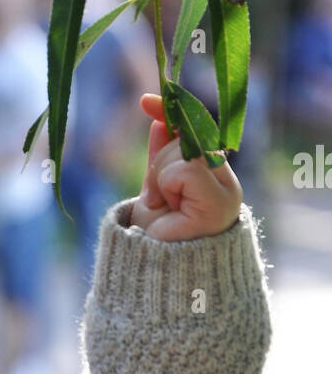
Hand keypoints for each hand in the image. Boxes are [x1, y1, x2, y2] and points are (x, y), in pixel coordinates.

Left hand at [129, 94, 242, 240]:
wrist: (152, 272)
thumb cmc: (155, 236)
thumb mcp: (155, 184)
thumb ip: (162, 154)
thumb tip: (159, 117)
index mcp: (214, 178)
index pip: (197, 132)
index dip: (174, 115)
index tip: (146, 100)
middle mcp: (226, 183)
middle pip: (189, 139)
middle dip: (161, 162)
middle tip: (156, 196)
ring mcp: (226, 193)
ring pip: (187, 151)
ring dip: (160, 176)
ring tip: (161, 205)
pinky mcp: (220, 202)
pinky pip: (186, 169)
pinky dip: (167, 184)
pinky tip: (167, 207)